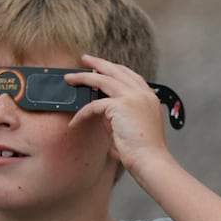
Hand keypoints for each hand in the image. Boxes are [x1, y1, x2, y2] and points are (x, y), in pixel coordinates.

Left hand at [66, 54, 170, 173]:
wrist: (151, 161)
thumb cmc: (143, 151)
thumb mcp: (132, 126)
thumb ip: (118, 113)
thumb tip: (99, 107)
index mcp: (150, 98)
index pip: (131, 76)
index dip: (115, 69)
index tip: (102, 68)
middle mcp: (143, 94)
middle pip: (117, 71)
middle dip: (98, 63)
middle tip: (85, 59)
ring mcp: (133, 97)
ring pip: (102, 79)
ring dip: (83, 77)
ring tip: (69, 78)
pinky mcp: (121, 105)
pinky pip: (94, 105)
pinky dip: (82, 113)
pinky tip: (75, 121)